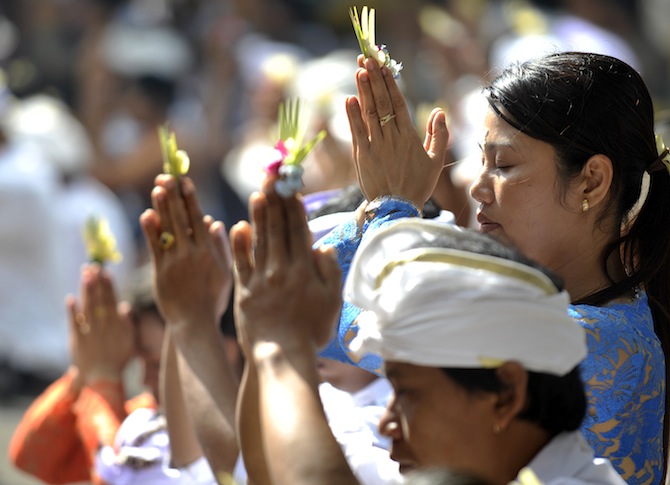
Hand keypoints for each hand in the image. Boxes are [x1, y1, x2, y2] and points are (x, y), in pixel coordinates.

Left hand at [66, 264, 134, 384]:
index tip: (106, 272)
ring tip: (84, 276)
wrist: (103, 378)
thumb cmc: (118, 359)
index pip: (112, 300)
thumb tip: (125, 306)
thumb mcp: (129, 341)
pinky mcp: (77, 340)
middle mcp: (103, 326)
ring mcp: (90, 332)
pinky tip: (70, 299)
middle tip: (92, 267)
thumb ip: (127, 324)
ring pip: (87, 307)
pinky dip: (72, 311)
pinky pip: (74, 323)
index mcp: (117, 324)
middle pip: (99, 300)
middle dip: (96, 283)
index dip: (109, 286)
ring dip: (86, 291)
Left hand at [140, 175, 232, 333]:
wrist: (194, 323)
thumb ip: (220, 247)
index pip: (198, 218)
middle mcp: (192, 253)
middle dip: (174, 196)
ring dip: (162, 207)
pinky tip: (147, 215)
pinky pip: (154, 248)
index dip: (190, 198)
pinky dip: (151, 232)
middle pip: (182, 218)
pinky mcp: (160, 273)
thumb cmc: (212, 299)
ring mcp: (175, 262)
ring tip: (157, 188)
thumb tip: (213, 222)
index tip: (185, 181)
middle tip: (167, 176)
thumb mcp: (224, 272)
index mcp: (209, 251)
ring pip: (168, 229)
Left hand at [230, 177, 341, 353]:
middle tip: (272, 179)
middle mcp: (281, 270)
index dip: (295, 208)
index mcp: (303, 271)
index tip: (292, 188)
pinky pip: (240, 262)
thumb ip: (329, 273)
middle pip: (279, 229)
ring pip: (260, 241)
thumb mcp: (331, 303)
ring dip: (259, 215)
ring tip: (257, 193)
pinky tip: (237, 226)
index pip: (299, 231)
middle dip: (276, 201)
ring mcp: (260, 279)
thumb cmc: (310, 332)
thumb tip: (322, 247)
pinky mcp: (244, 291)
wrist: (281, 357)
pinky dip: (239, 244)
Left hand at [346, 56, 447, 207]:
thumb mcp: (435, 162)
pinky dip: (352, 115)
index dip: (390, 83)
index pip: (398, 103)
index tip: (384, 66)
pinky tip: (350, 98)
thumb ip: (439, 136)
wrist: (397, 209)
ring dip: (364, 91)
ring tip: (359, 70)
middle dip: (375, 79)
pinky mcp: (362, 156)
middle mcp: (391, 139)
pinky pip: (357, 131)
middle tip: (368, 58)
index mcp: (409, 137)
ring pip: (369, 113)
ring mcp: (375, 147)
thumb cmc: (418, 186)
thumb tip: (439, 112)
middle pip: (382, 103)